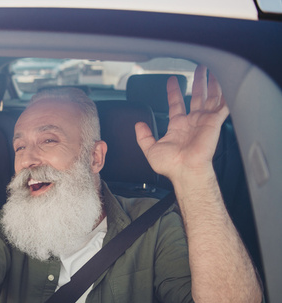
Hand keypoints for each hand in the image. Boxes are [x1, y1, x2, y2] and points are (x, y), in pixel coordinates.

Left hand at [135, 65, 228, 185]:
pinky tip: (228, 83)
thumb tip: (138, 125)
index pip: (176, 103)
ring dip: (212, 83)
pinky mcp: (213, 123)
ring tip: (212, 69)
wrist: (184, 171)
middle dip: (198, 81)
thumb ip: (143, 136)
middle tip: (199, 68)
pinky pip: (222, 105)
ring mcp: (204, 121)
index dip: (174, 91)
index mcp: (178, 126)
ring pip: (210, 97)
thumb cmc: (171, 165)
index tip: (172, 80)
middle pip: (197, 96)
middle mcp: (192, 122)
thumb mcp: (150, 149)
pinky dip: (226, 94)